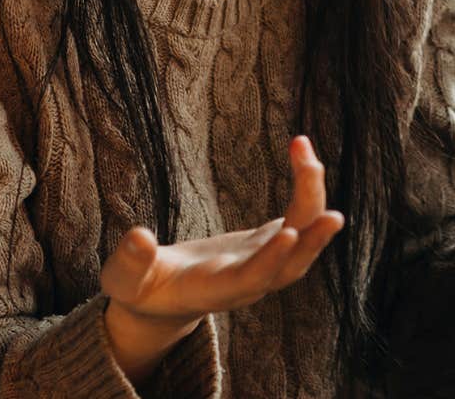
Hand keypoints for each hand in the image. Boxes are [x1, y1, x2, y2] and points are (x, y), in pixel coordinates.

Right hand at [100, 136, 344, 382]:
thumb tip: (138, 238)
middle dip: (312, 237)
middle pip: (292, 264)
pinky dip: (304, 189)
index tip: (290, 233)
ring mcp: (262, 260)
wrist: (161, 299)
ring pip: (301, 237)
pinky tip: (303, 155)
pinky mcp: (266, 242)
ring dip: (312, 200)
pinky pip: (296, 217)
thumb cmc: (139, 289)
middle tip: (331, 209)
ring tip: (308, 157)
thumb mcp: (123, 281)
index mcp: (215, 290)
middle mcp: (249, 280)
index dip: (272, 259)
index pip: (252, 278)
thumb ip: (130, 263)